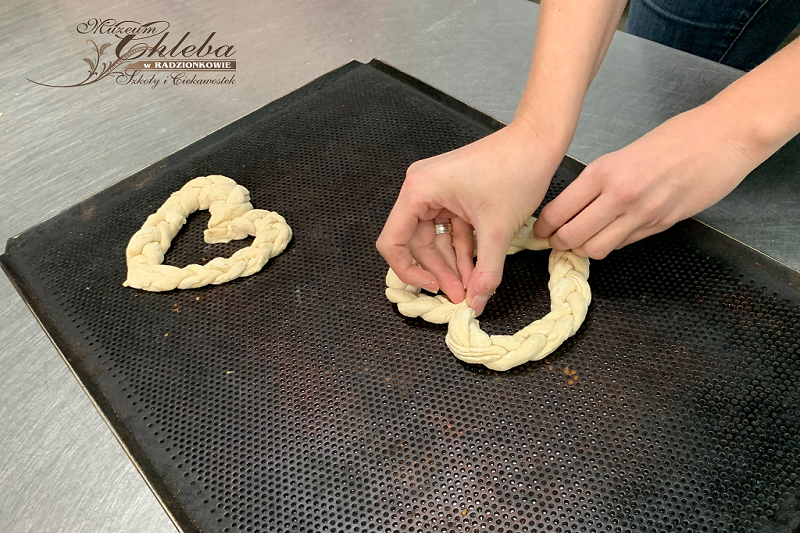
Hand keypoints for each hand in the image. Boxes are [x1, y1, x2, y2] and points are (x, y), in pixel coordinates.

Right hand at [377, 121, 565, 314]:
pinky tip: (476, 272)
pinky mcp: (453, 195)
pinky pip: (450, 229)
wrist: (537, 142)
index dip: (408, 270)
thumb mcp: (498, 229)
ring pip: (435, 239)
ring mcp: (437, 192)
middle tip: (460, 296)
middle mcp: (420, 189)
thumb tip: (476, 302)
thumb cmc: (515, 171)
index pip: (392, 241)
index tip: (433, 288)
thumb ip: (486, 270)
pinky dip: (462, 250)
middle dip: (439, 271)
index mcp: (418, 190)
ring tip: (471, 289)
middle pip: (417, 243)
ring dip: (452, 264)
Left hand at [533, 101, 762, 257]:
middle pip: (572, 236)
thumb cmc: (675, 138)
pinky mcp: (662, 225)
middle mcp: (618, 195)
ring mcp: (641, 213)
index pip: (559, 211)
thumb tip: (576, 208)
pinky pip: (625, 244)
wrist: (722, 138)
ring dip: (585, 249)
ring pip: (597, 248)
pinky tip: (612, 234)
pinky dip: (613, 243)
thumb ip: (600, 182)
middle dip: (559, 244)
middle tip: (556, 243)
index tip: (539, 233)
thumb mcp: (625, 153)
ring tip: (583, 242)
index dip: (544, 228)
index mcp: (603, 172)